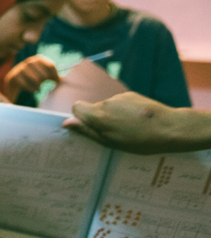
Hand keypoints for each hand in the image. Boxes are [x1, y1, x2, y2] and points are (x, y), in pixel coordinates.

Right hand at [3, 55, 57, 100]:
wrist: (16, 78)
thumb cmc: (33, 76)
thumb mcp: (43, 73)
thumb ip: (53, 75)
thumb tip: (62, 80)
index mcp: (39, 58)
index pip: (51, 66)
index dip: (55, 75)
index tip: (57, 82)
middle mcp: (30, 61)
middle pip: (43, 73)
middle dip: (46, 80)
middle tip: (45, 84)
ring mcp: (21, 68)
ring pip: (36, 80)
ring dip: (39, 86)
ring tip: (39, 87)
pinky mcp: (15, 76)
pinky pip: (27, 85)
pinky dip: (32, 89)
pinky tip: (33, 89)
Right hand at [65, 92, 210, 153]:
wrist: (170, 127)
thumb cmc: (140, 141)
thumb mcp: (111, 142)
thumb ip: (87, 131)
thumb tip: (67, 123)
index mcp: (99, 115)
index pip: (77, 107)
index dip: (81, 118)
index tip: (92, 128)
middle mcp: (106, 102)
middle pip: (94, 108)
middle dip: (100, 118)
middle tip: (115, 133)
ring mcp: (120, 97)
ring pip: (109, 106)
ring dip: (114, 115)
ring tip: (130, 128)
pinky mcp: (131, 95)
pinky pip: (121, 103)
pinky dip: (125, 110)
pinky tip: (137, 120)